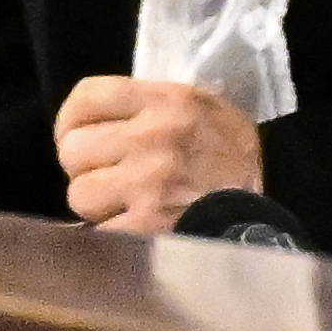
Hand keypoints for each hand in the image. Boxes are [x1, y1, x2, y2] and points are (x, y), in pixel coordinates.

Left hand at [54, 73, 263, 232]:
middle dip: (85, 167)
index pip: (87, 96)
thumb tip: (104, 114)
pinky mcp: (144, 227)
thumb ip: (156, 106)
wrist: (260, 225)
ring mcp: (147, 184)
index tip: (78, 136)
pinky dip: (110, 234)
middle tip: (109, 177)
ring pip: (79, 192)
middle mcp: (153, 137)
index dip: (71, 120)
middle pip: (72, 148)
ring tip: (125, 206)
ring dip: (97, 205)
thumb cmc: (231, 166)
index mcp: (169, 101)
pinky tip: (134, 231)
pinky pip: (97, 229)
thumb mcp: (207, 113)